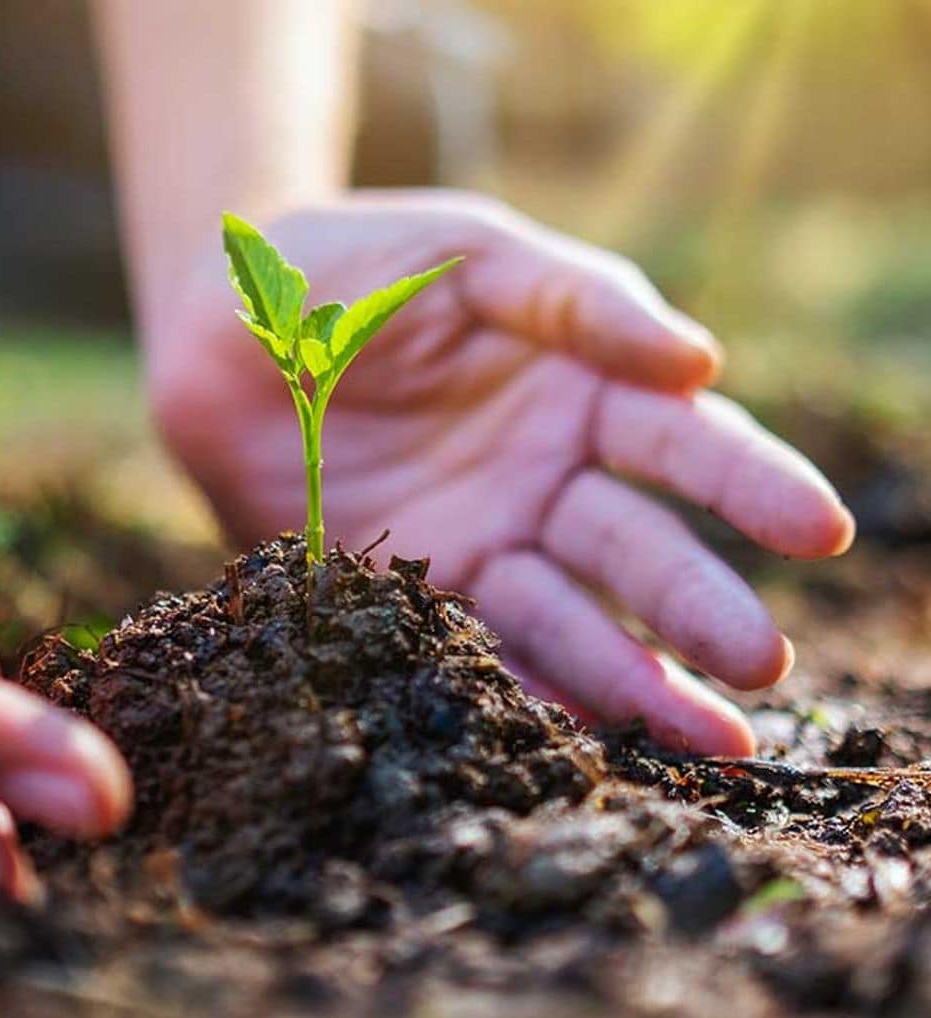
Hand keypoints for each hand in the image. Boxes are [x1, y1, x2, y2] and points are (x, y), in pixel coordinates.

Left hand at [148, 192, 853, 757]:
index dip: (748, 482)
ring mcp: (476, 538)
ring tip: (709, 738)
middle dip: (700, 603)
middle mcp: (541, 476)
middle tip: (762, 663)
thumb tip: (702, 361)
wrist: (226, 322)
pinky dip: (524, 690)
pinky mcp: (402, 585)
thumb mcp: (470, 255)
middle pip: (635, 546)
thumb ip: (577, 298)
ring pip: (569, 614)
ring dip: (636, 674)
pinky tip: (579, 736)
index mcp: (576, 389)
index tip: (816, 529)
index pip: (680, 440)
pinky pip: (471, 643)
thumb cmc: (357, 266)